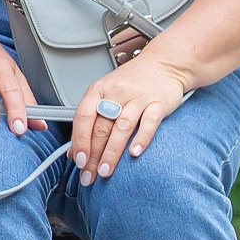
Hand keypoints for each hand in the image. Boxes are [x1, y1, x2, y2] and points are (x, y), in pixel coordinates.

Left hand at [68, 56, 189, 183]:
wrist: (165, 64)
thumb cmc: (132, 82)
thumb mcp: (105, 94)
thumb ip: (90, 120)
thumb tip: (74, 151)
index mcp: (98, 90)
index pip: (83, 117)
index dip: (79, 141)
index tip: (78, 161)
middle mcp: (116, 93)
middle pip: (101, 127)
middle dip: (93, 155)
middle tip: (89, 175)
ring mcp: (138, 97)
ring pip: (122, 127)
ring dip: (112, 152)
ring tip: (105, 171)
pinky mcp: (159, 103)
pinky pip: (149, 122)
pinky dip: (141, 139)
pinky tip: (134, 153)